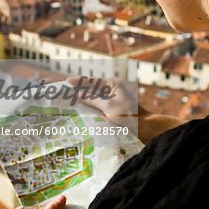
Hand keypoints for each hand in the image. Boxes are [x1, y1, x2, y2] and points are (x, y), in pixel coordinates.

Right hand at [67, 76, 185, 143]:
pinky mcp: (113, 108)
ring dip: (83, 98)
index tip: (67, 81)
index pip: (92, 81)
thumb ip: (93, 99)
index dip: (79, 81)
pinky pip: (98, 104)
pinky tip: (81, 109)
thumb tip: (79, 94)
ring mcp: (113, 98)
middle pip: (92, 88)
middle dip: (79, 89)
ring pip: (94, 96)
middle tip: (65, 90)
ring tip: (69, 99)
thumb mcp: (108, 106)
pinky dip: (90, 105)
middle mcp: (112, 89)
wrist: (143, 127)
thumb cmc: (128, 115)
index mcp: (112, 85)